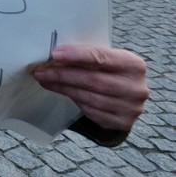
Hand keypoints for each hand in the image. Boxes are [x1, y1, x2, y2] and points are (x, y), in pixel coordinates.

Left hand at [32, 44, 147, 130]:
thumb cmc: (109, 71)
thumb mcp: (106, 59)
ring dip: (62, 88)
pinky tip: (62, 92)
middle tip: (40, 71)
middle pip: (92, 80)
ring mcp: (132, 107)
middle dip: (62, 75)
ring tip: (45, 80)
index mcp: (134, 65)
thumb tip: (53, 55)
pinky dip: (74, 101)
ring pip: (88, 97)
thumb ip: (87, 56)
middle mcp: (137, 87)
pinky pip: (91, 112)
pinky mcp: (123, 122)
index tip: (54, 54)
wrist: (125, 96)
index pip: (101, 57)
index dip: (76, 55)